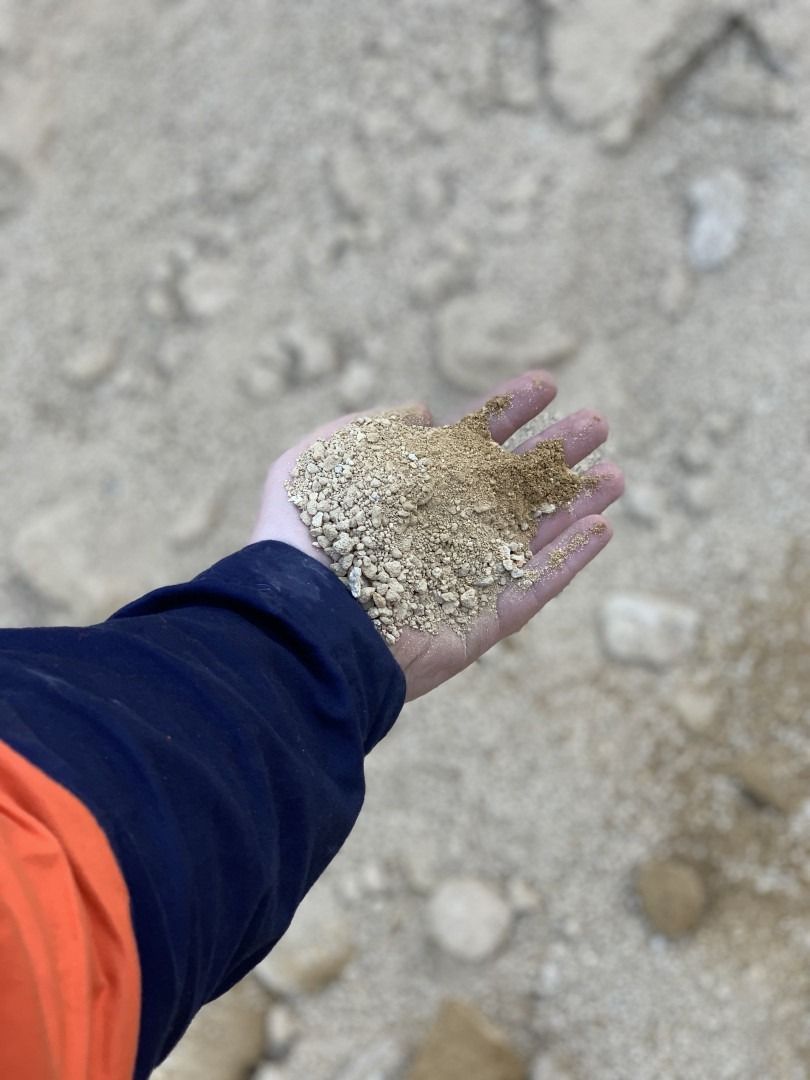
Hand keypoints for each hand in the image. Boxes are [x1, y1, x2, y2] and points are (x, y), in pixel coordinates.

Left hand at [251, 371, 623, 700]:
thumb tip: (422, 412)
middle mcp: (446, 526)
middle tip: (597, 420)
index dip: (508, 409)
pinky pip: (534, 588)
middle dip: (555, 449)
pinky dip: (568, 561)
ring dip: (574, 502)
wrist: (304, 621)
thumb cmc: (305, 538)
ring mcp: (466, 575)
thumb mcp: (321, 460)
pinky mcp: (479, 622)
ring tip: (614, 473)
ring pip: (534, 533)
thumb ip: (369, 427)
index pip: (471, 438)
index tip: (545, 382)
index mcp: (413, 486)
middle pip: (513, 480)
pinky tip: (599, 527)